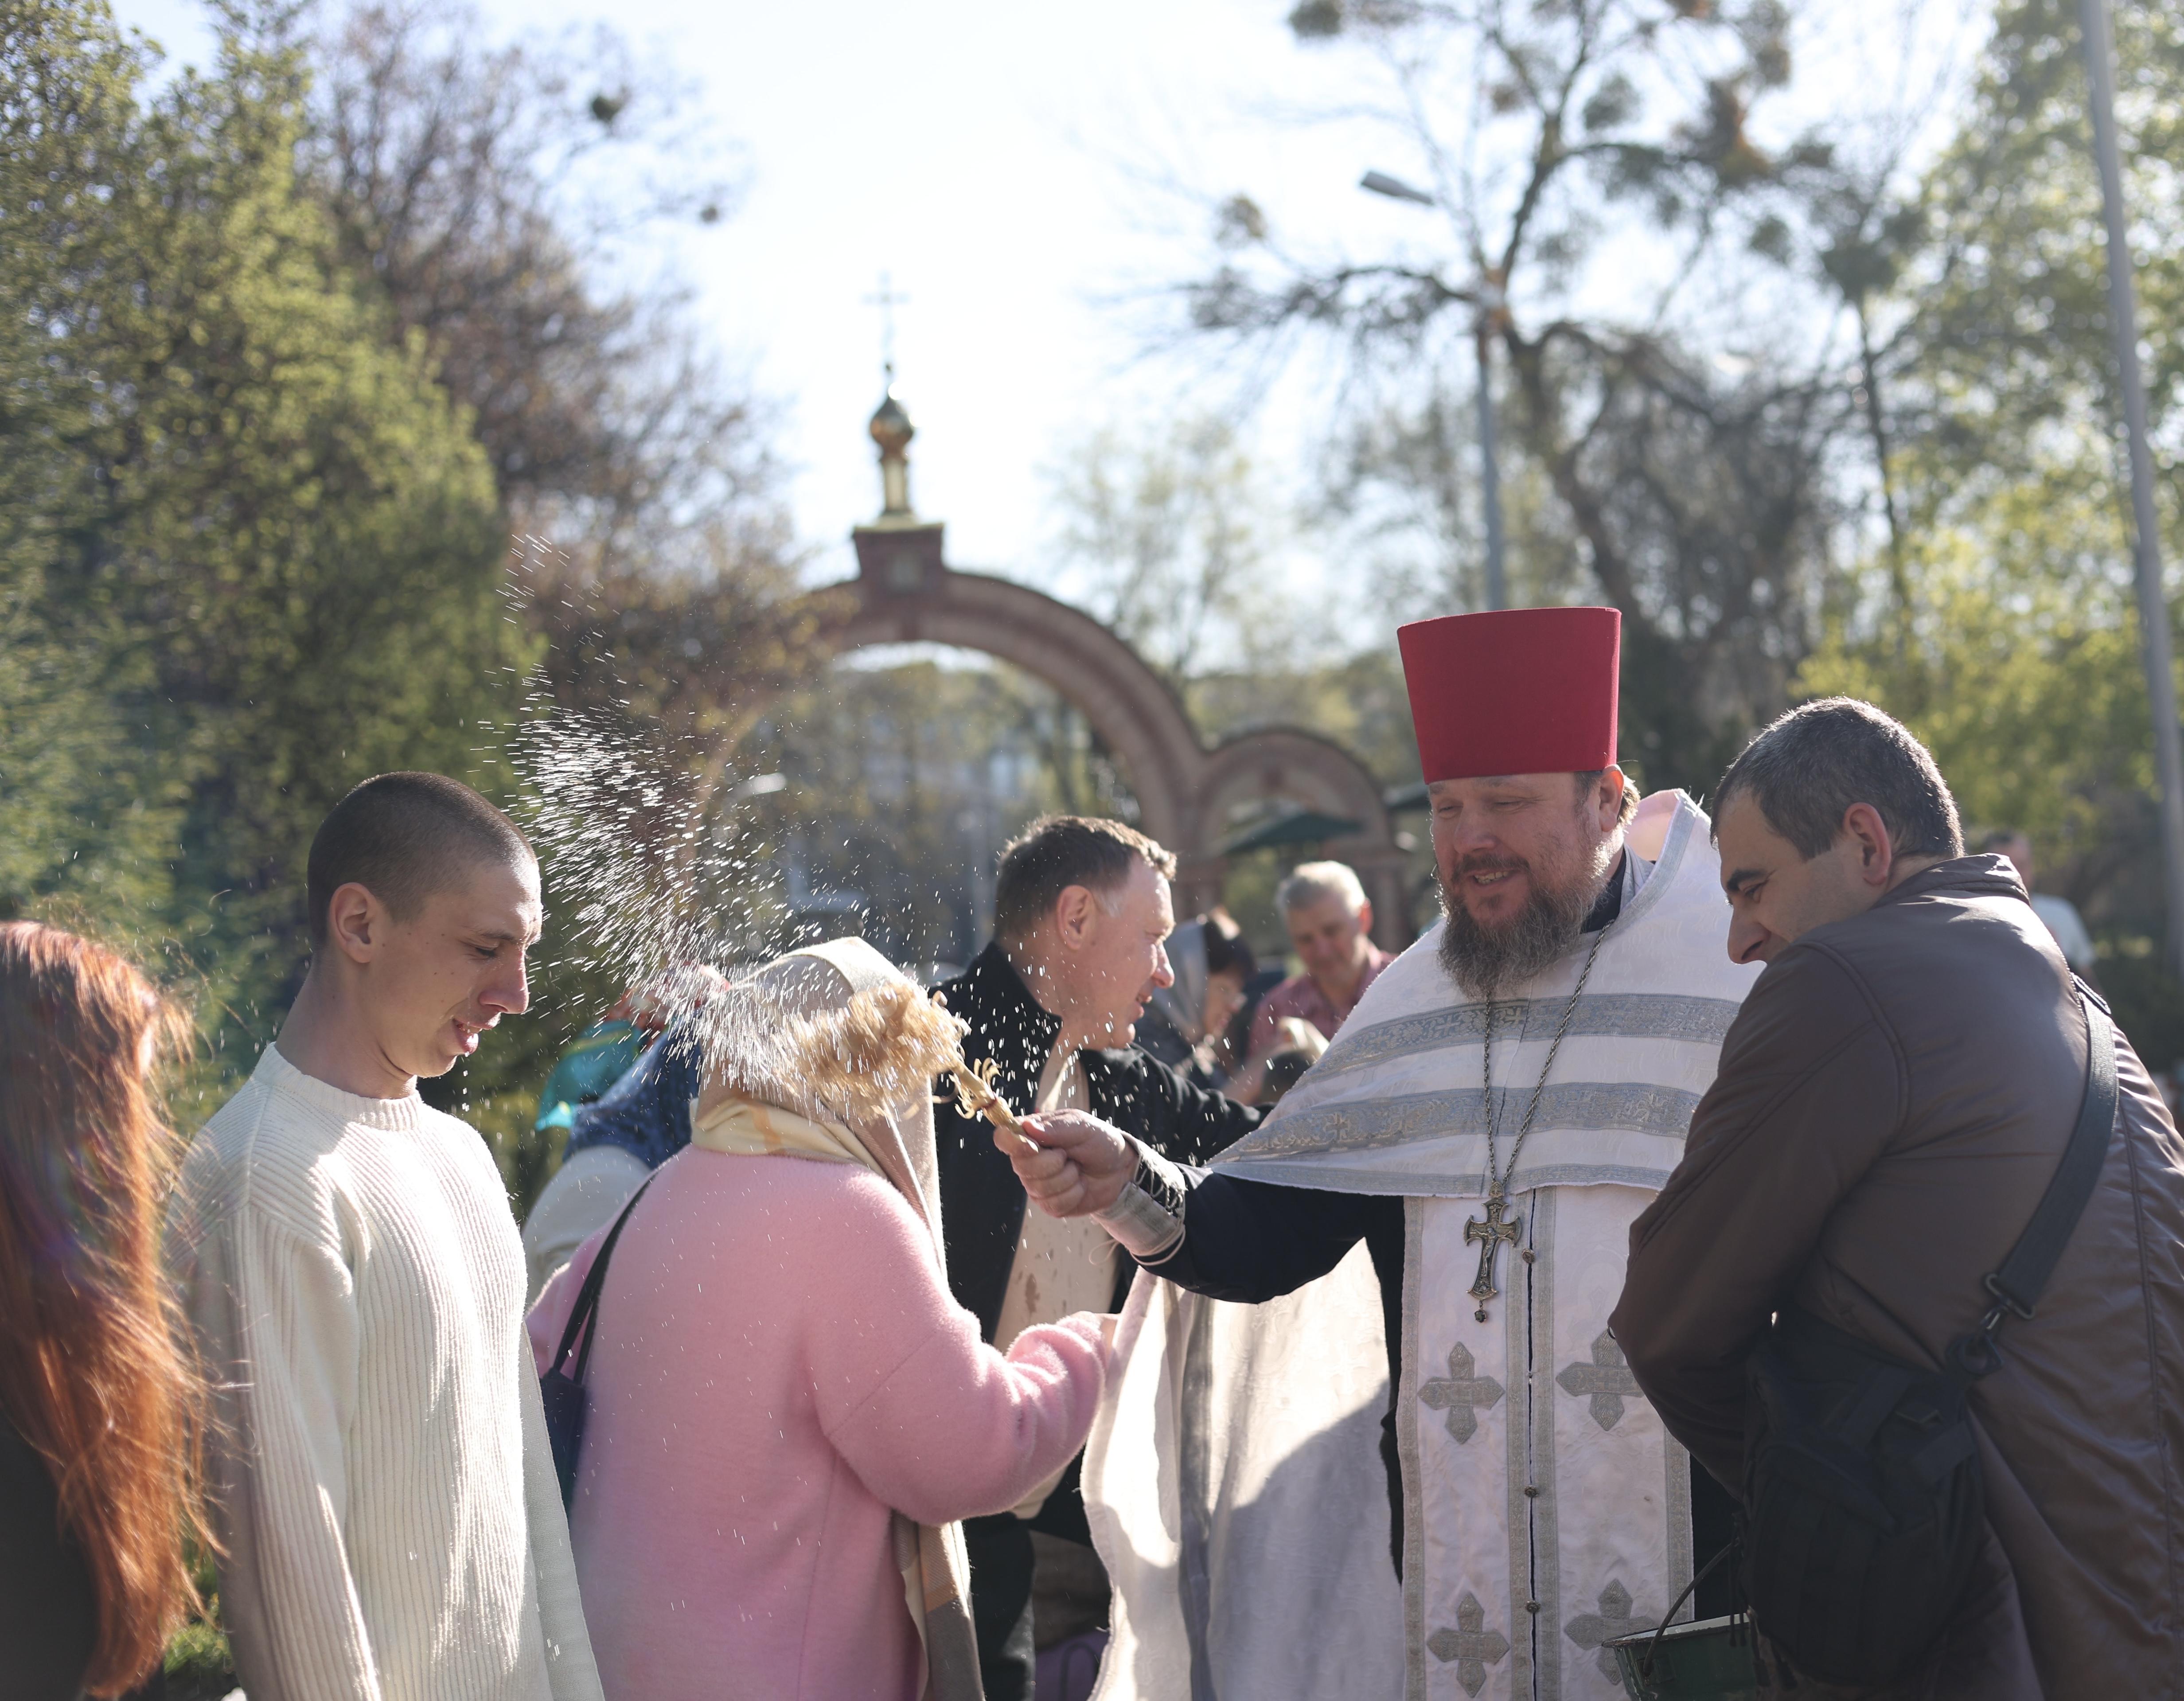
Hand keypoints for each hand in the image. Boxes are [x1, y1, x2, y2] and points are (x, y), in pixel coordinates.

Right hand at [1003, 1108, 1134, 1217]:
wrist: (1119, 1169)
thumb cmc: (1098, 1140)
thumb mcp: (1083, 1126)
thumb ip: (1057, 1127)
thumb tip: (1027, 1127)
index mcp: (1031, 1135)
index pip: (1003, 1138)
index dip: (1012, 1143)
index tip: (1033, 1146)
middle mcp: (1028, 1161)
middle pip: (1021, 1166)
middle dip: (1052, 1162)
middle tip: (1069, 1155)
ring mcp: (1036, 1185)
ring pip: (1039, 1188)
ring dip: (1067, 1178)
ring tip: (1077, 1168)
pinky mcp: (1049, 1205)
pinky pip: (1053, 1205)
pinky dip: (1073, 1195)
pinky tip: (1079, 1186)